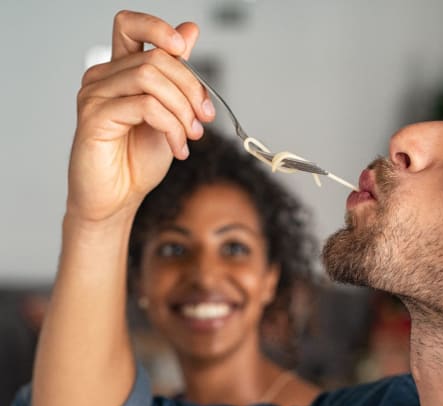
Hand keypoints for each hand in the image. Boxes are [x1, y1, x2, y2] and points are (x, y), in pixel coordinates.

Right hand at [67, 10, 214, 222]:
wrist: (117, 199)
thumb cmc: (137, 162)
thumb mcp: (169, 115)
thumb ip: (176, 77)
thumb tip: (189, 31)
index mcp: (119, 73)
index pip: (130, 25)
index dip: (158, 28)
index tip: (183, 49)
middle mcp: (103, 78)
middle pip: (155, 57)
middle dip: (191, 88)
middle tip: (204, 120)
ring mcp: (95, 96)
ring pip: (150, 78)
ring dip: (182, 110)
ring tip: (191, 137)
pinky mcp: (95, 118)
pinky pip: (145, 106)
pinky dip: (171, 127)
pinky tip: (178, 148)